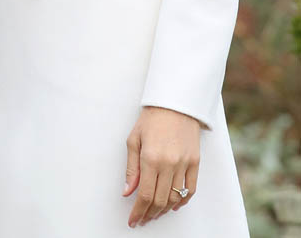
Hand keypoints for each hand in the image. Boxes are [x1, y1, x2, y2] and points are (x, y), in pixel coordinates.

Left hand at [123, 106, 199, 226]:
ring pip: (175, 198)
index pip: (144, 195)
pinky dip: (182, 202)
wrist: (175, 102)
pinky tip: (174, 205)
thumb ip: (131, 169)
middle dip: (149, 214)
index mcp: (150, 158)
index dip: (138, 212)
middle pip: (159, 200)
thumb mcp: (134, 140)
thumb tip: (128, 193)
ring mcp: (184, 164)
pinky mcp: (195, 162)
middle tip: (142, 219)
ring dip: (164, 210)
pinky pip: (191, 190)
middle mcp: (168, 163)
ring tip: (155, 213)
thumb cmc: (152, 118)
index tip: (133, 221)